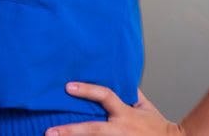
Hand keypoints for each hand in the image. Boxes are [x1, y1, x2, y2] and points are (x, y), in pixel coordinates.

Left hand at [46, 84, 184, 135]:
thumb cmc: (158, 127)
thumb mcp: (145, 107)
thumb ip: (131, 93)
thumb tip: (120, 78)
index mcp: (125, 114)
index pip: (104, 96)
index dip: (86, 90)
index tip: (68, 87)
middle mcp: (120, 130)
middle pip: (92, 130)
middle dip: (70, 131)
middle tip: (49, 132)